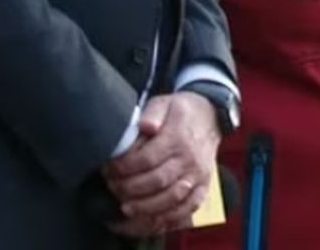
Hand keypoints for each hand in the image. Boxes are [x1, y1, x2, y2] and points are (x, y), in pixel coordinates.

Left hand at [103, 92, 219, 232]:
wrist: (210, 116)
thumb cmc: (181, 111)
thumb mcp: (164, 103)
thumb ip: (152, 113)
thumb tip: (145, 126)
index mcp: (177, 137)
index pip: (146, 159)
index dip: (123, 168)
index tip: (109, 169)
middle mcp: (190, 158)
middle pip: (156, 182)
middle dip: (129, 188)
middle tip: (113, 187)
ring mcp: (198, 174)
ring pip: (171, 199)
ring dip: (145, 207)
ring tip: (125, 206)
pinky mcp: (204, 185)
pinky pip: (188, 208)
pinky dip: (169, 218)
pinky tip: (150, 218)